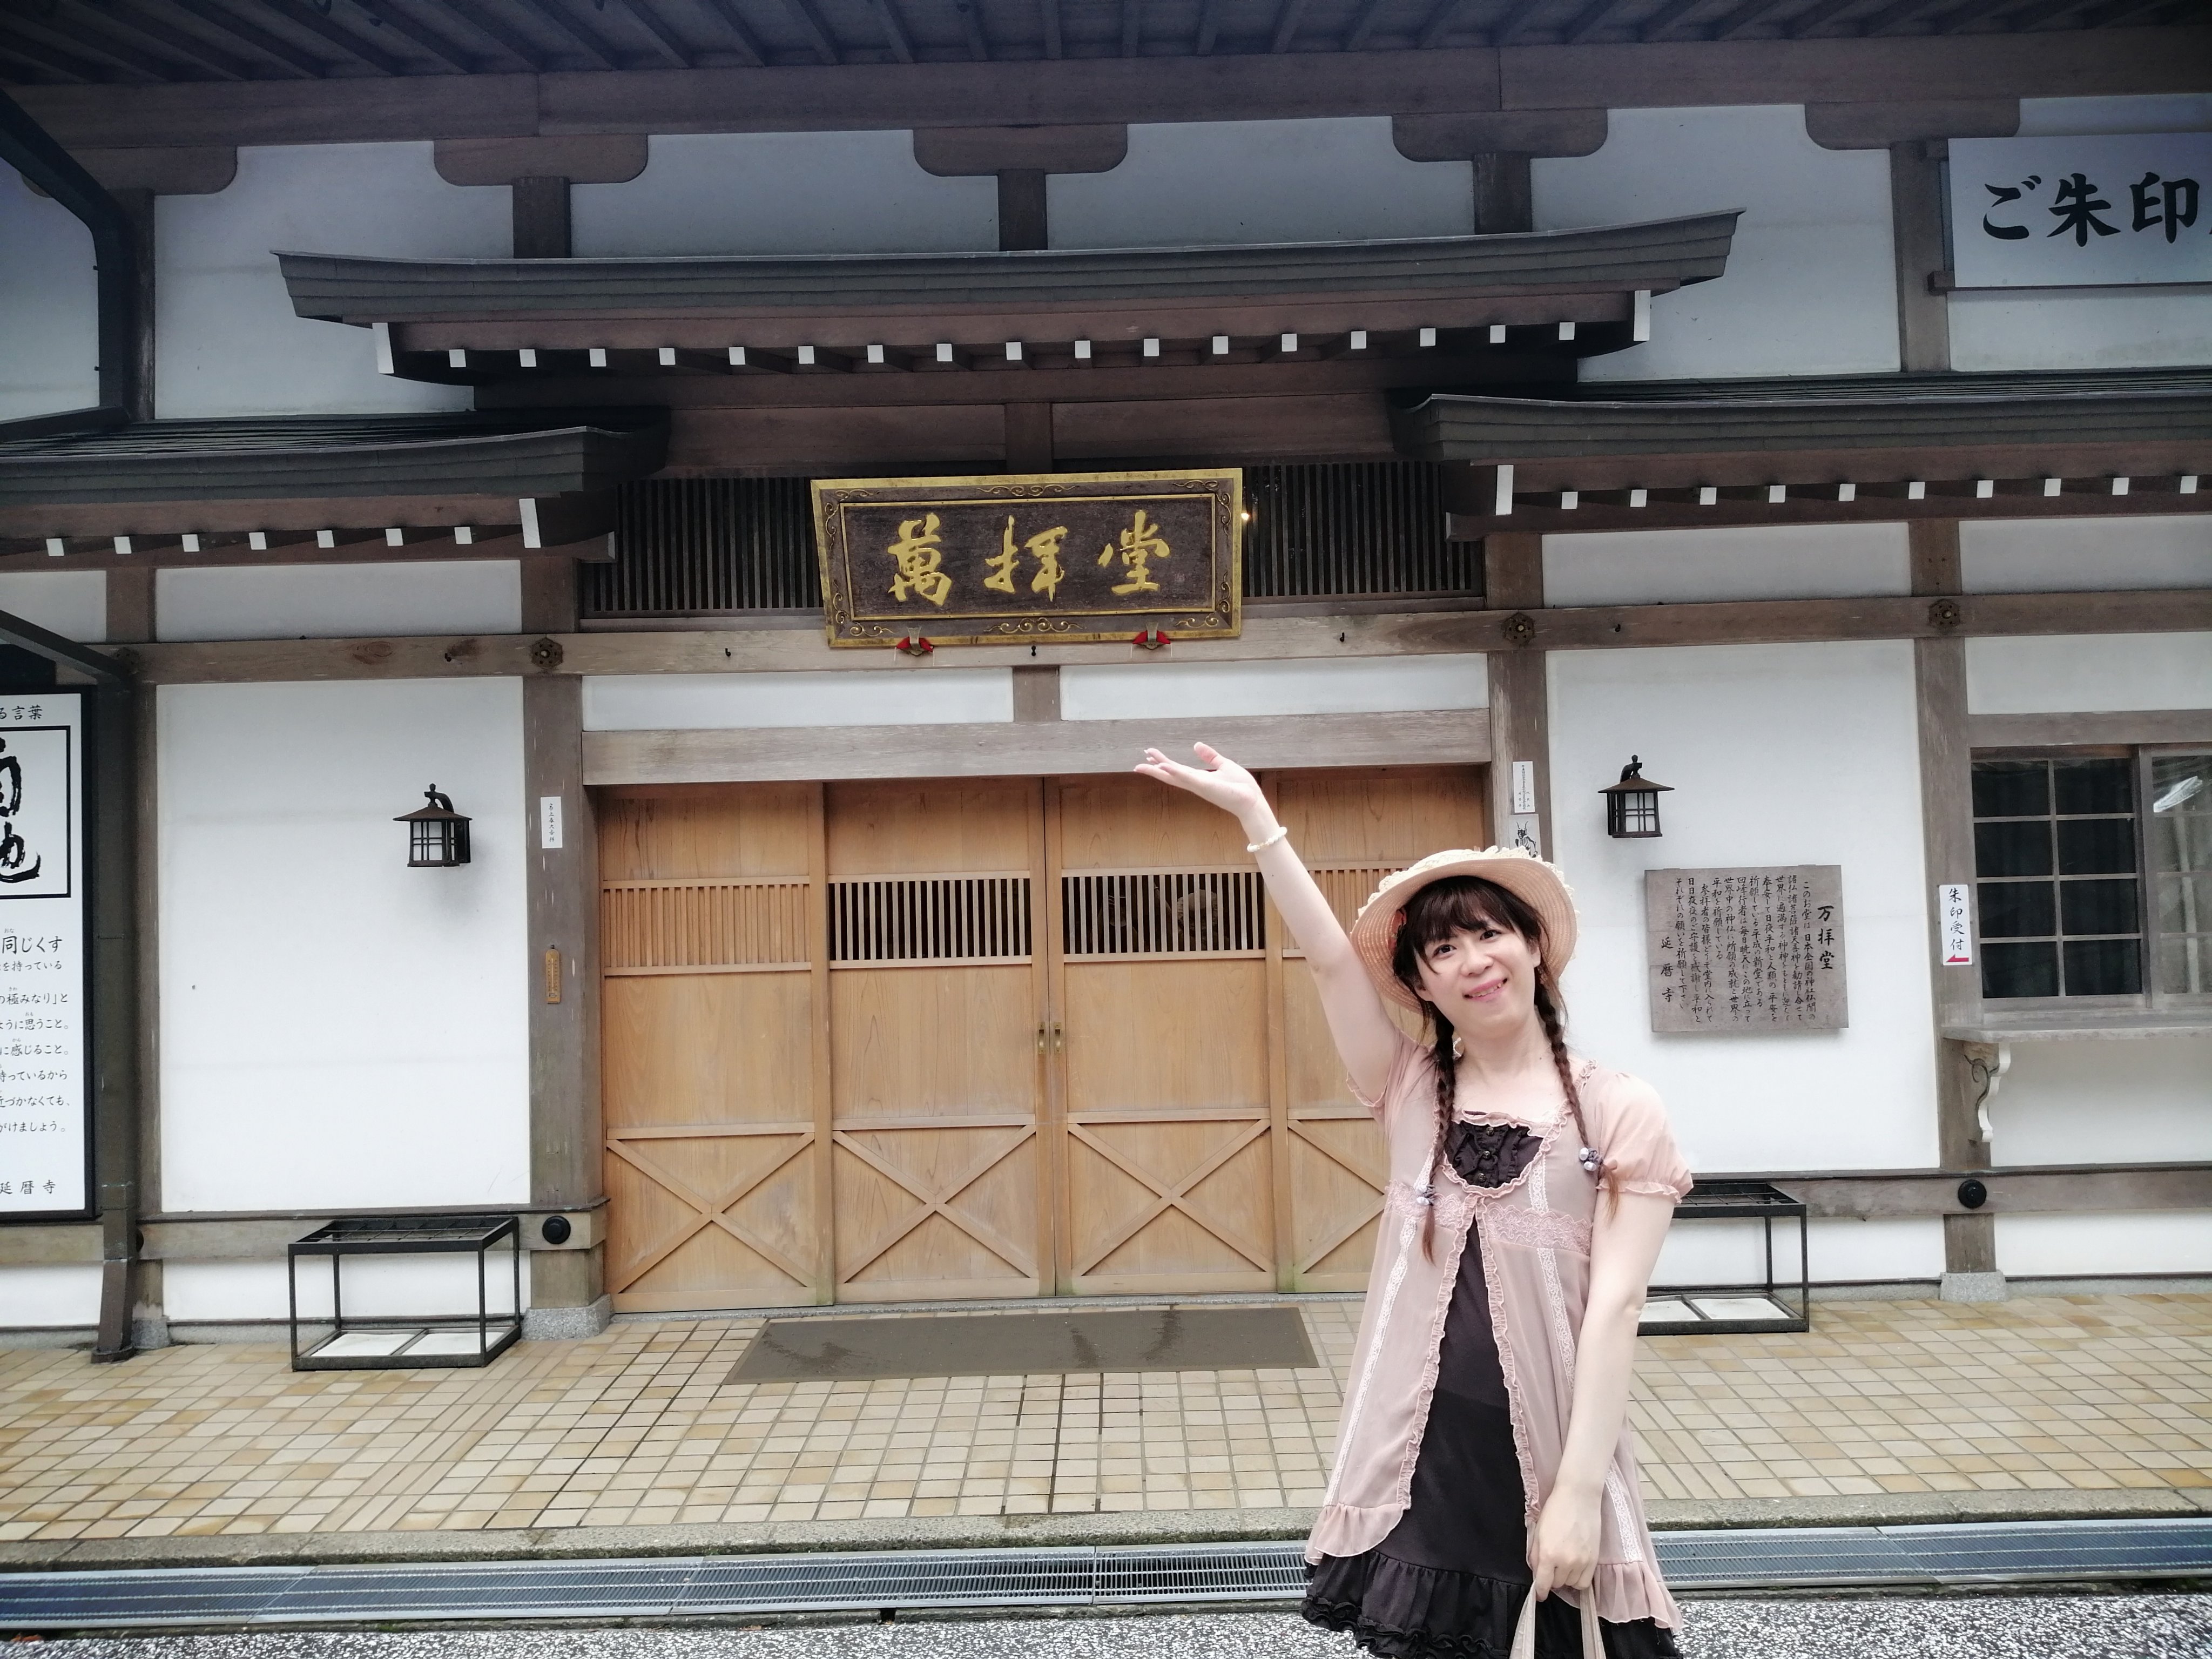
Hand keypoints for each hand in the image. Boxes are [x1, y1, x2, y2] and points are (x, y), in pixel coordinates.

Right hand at [1134, 743, 1270, 831]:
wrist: (1251, 801)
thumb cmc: (1240, 787)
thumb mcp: (1224, 765)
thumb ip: (1210, 756)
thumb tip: (1196, 745)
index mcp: (1199, 778)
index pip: (1177, 770)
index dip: (1163, 763)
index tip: (1150, 755)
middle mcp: (1195, 783)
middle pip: (1170, 776)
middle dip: (1154, 770)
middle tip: (1137, 764)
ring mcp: (1199, 785)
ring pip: (1174, 776)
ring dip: (1158, 771)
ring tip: (1142, 765)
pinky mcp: (1205, 785)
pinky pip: (1187, 777)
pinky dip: (1175, 772)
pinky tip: (1164, 767)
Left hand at [1528, 1487, 1600, 1601]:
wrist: (1579, 1496)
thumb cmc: (1555, 1510)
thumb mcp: (1538, 1531)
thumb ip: (1535, 1555)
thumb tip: (1537, 1573)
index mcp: (1549, 1554)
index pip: (1543, 1584)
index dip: (1540, 1592)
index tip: (1539, 1595)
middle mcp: (1566, 1562)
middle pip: (1557, 1583)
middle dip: (1552, 1577)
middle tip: (1552, 1565)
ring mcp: (1582, 1562)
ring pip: (1571, 1584)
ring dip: (1565, 1577)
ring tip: (1564, 1563)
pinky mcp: (1594, 1560)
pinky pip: (1585, 1582)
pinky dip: (1578, 1579)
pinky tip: (1575, 1568)